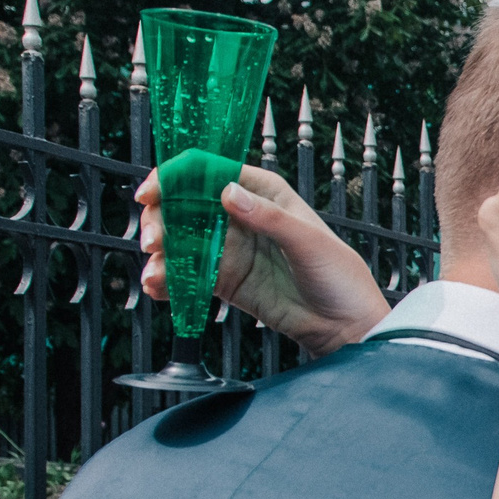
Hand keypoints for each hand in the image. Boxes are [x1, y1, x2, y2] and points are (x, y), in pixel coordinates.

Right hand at [135, 163, 387, 357]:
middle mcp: (243, 216)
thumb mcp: (308, 242)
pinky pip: (190, 275)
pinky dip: (170, 280)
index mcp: (265, 192)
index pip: (211, 172)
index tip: (152, 194)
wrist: (345, 326)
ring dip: (162, 253)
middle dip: (161, 219)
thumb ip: (268, 218)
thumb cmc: (339, 276)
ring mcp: (232, 248)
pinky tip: (159, 287)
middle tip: (153, 241)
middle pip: (187, 205)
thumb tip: (228, 193)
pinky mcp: (226, 280)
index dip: (176, 178)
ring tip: (155, 272)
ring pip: (183, 241)